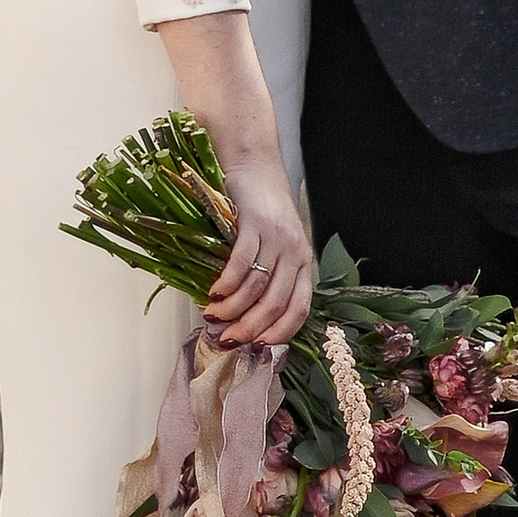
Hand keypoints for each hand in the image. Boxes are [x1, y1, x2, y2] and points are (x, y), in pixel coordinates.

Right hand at [201, 164, 316, 349]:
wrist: (256, 169)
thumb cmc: (264, 213)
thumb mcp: (276, 246)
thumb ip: (269, 276)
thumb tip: (245, 318)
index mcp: (303, 263)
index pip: (299, 308)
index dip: (279, 332)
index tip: (257, 347)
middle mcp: (294, 253)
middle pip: (275, 302)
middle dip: (250, 327)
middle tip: (228, 339)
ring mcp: (276, 237)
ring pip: (257, 286)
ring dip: (233, 308)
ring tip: (213, 315)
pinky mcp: (255, 223)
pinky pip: (242, 262)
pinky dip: (227, 283)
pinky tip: (214, 292)